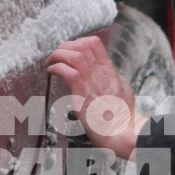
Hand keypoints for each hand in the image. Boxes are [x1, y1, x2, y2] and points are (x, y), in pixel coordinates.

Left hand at [46, 35, 142, 159]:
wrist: (123, 133)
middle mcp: (101, 73)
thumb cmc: (122, 119)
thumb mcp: (121, 92)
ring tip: (50, 63)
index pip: (94, 43)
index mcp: (109, 72)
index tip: (69, 51)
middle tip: (56, 57)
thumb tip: (106, 76)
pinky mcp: (82, 95)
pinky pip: (67, 72)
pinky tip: (51, 72)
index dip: (77, 42)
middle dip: (64, 47)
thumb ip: (111, 81)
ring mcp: (92, 83)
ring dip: (57, 56)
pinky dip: (56, 68)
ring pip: (74, 55)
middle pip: (81, 45)